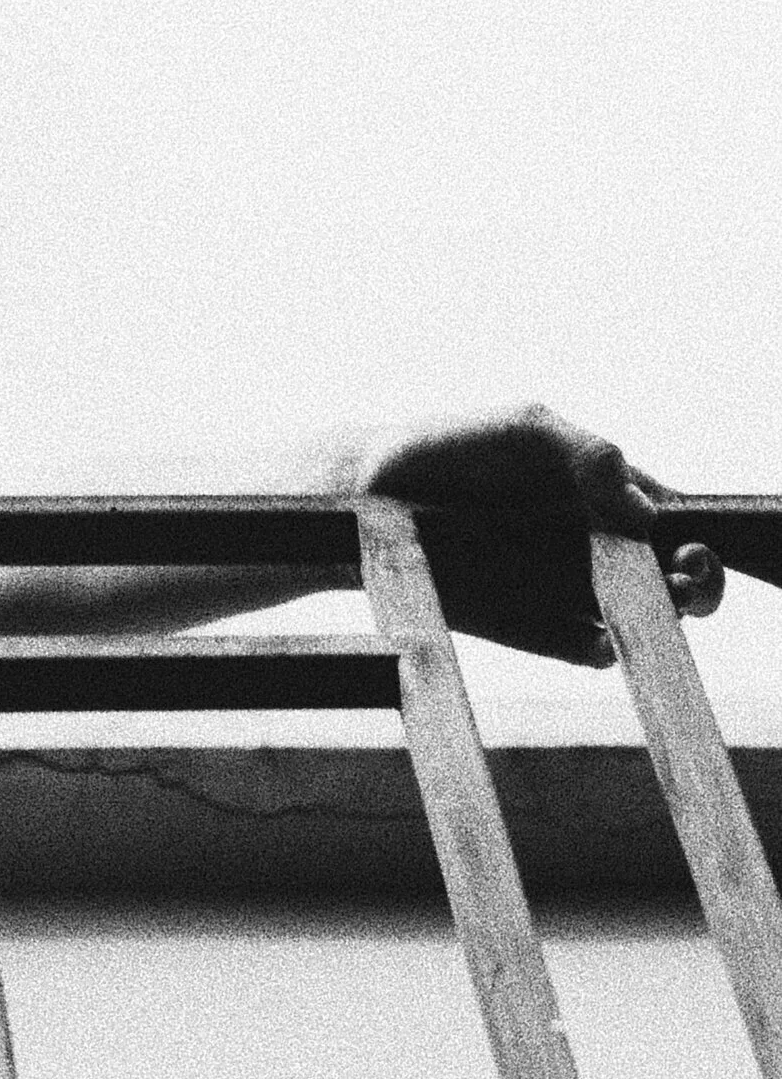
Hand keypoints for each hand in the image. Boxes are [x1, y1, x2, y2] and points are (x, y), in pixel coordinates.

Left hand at [342, 404, 723, 665]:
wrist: (378, 493)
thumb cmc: (457, 447)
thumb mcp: (528, 428)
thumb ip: (590, 454)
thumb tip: (647, 510)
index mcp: (609, 494)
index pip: (678, 523)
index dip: (699, 539)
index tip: (693, 544)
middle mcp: (603, 547)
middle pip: (678, 580)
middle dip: (696, 586)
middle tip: (681, 580)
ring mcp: (577, 591)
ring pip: (644, 620)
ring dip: (657, 620)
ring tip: (639, 601)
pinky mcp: (545, 629)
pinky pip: (592, 649)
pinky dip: (603, 645)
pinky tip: (595, 634)